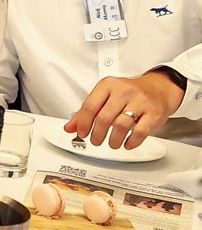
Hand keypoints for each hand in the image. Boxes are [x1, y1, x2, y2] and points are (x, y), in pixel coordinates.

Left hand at [66, 72, 184, 149]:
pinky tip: (127, 144)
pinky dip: (131, 142)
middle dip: (97, 134)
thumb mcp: (105, 96)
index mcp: (108, 85)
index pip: (89, 106)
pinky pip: (140, 132)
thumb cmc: (130, 93)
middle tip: (96, 141)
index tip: (81, 133)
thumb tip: (70, 127)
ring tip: (112, 143)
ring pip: (120, 126)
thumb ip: (86, 111)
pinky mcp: (154, 113)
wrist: (160, 88)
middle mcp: (124, 91)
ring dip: (113, 140)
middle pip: (103, 118)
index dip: (83, 123)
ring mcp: (140, 101)